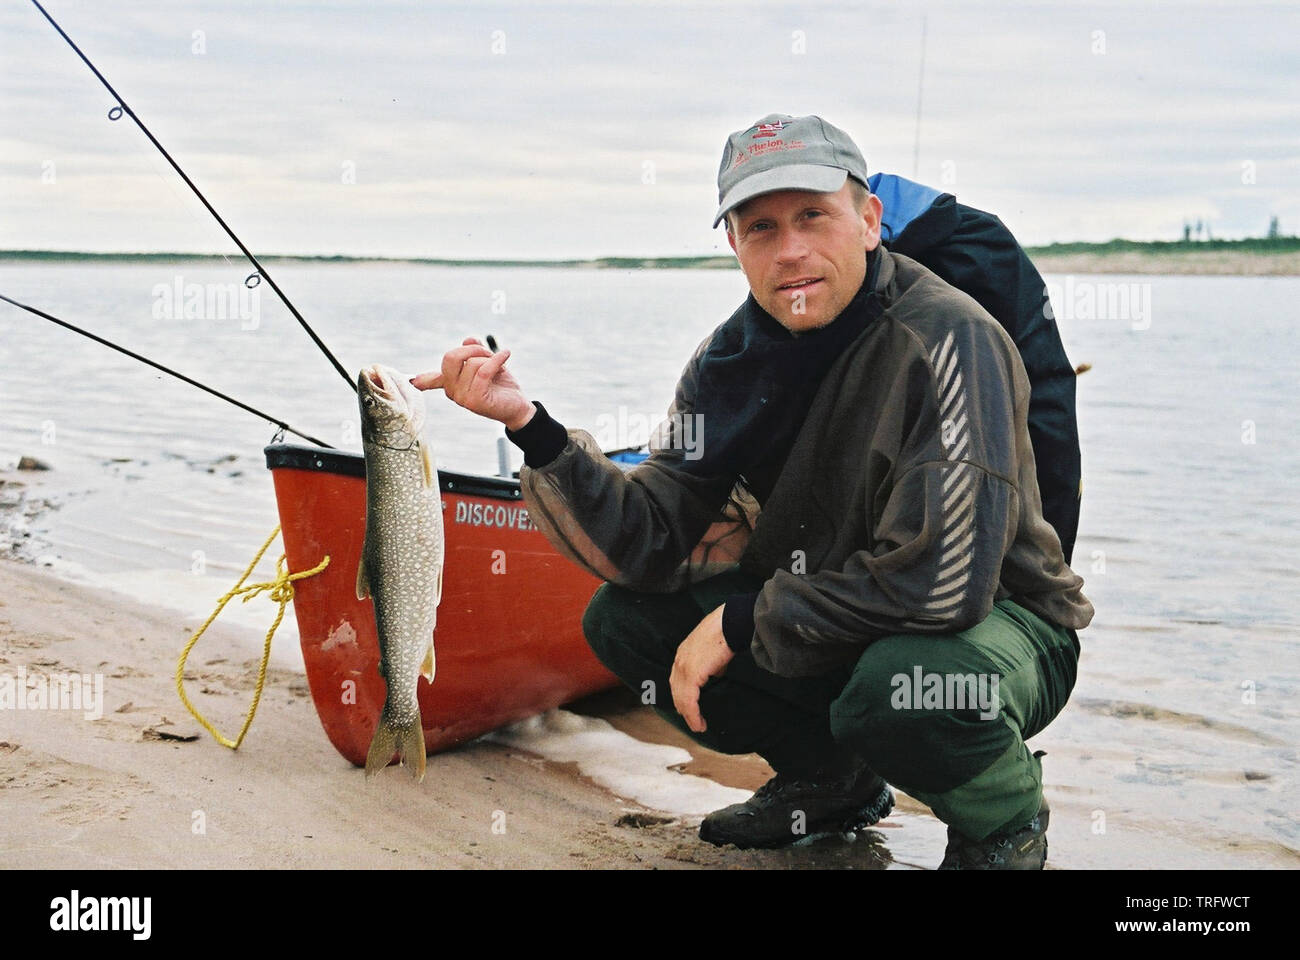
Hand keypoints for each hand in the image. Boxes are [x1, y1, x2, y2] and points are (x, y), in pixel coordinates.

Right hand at [409, 338, 535, 430]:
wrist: (517, 407)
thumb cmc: (501, 385)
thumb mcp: (487, 363)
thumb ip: (474, 350)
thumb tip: (468, 340)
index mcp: (450, 383)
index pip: (430, 379)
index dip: (421, 379)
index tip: (412, 381)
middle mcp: (452, 391)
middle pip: (450, 357)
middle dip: (472, 349)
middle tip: (488, 354)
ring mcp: (462, 397)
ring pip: (473, 363)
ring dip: (490, 358)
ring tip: (500, 366)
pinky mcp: (476, 399)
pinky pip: (484, 369)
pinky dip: (497, 359)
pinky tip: (506, 355)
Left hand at [670, 604, 733, 733]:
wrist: (730, 623)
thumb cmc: (726, 631)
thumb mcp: (714, 650)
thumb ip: (711, 663)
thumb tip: (716, 673)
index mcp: (683, 653)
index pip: (677, 679)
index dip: (682, 695)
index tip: (688, 707)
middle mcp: (679, 661)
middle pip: (676, 691)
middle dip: (683, 708)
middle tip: (692, 720)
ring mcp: (683, 668)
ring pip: (681, 699)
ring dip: (689, 715)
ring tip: (697, 726)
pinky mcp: (692, 675)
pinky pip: (689, 701)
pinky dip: (693, 715)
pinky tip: (699, 724)